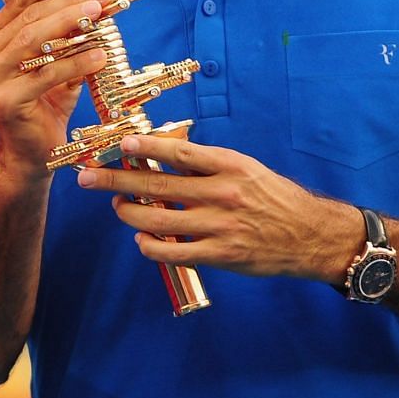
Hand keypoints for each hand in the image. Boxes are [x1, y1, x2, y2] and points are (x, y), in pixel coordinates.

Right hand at [0, 0, 107, 176]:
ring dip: (69, 24)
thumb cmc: (47, 102)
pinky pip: (43, 75)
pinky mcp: (3, 101)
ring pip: (33, 40)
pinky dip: (74, 64)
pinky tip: (99, 57)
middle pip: (30, 18)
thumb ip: (69, 33)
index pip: (22, 1)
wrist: (31, 153)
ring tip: (100, 15)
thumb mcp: (58, 60)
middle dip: (67, 1)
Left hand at [75, 134, 358, 281]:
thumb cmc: (274, 198)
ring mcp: (219, 226)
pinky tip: (141, 238)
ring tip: (116, 206)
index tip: (119, 143)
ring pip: (158, 220)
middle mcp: (222, 193)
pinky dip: (150, 244)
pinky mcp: (220, 255)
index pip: (178, 151)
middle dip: (115, 180)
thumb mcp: (246, 168)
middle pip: (157, 185)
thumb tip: (163, 156)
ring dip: (128, 213)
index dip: (145, 146)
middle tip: (88, 176)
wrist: (310, 236)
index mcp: (229, 165)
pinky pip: (172, 251)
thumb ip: (207, 164)